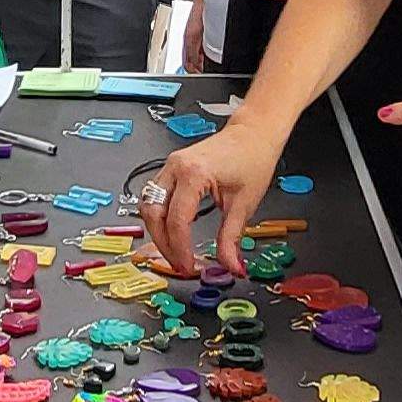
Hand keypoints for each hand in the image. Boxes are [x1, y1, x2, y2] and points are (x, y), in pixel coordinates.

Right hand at [148, 125, 279, 273]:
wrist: (253, 134)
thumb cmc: (252, 158)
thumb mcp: (244, 204)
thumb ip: (231, 238)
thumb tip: (230, 265)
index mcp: (194, 173)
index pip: (177, 220)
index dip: (180, 249)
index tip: (189, 267)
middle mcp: (176, 167)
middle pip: (153, 214)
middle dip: (164, 244)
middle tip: (179, 264)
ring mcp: (170, 166)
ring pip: (148, 205)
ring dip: (158, 232)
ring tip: (175, 252)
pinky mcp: (171, 168)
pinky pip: (154, 197)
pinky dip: (159, 218)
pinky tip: (173, 232)